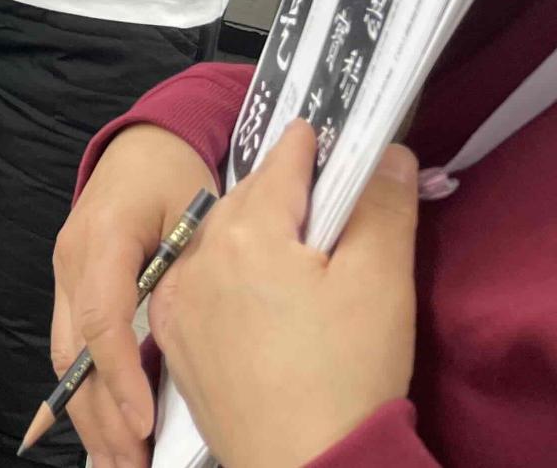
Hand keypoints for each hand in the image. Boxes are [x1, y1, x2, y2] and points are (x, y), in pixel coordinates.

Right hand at [51, 124, 218, 467]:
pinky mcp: (72, 291)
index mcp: (103, 237)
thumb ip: (209, 256)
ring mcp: (65, 276)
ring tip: (122, 463)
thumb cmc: (175, 175)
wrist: (141, 148)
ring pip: (65, 358)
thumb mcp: (199, 206)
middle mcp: (73, 260)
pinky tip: (107, 434)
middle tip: (131, 464)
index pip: (100, 315)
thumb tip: (232, 314)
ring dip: (89, 414)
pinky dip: (88, 395)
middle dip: (99, 413)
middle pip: (72, 350)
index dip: (119, 373)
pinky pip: (72, 350)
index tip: (144, 421)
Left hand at [149, 122, 417, 467]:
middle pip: (244, 202)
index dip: (303, 146)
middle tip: (308, 190)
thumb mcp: (381, 282)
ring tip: (281, 246)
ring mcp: (180, 301)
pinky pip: (192, 286)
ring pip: (212, 242)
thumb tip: (388, 155)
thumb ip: (382, 207)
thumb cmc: (346, 374)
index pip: (280, 166)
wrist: (307, 463)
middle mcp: (200, 257)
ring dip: (243, 233)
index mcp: (250, 232)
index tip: (312, 131)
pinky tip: (243, 292)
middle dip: (275, 190)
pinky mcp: (176, 340)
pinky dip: (216, 275)